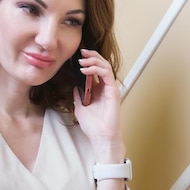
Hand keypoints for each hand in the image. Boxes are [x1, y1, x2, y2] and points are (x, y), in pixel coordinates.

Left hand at [73, 49, 125, 163]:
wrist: (100, 137)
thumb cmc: (93, 126)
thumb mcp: (80, 107)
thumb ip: (78, 95)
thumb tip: (75, 85)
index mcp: (99, 91)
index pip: (96, 70)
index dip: (88, 61)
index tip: (78, 56)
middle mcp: (106, 88)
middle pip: (102, 65)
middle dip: (92, 55)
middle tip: (81, 51)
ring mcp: (110, 89)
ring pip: (105, 66)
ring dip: (94, 60)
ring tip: (82, 59)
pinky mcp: (113, 91)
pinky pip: (107, 74)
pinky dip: (97, 68)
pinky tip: (86, 69)